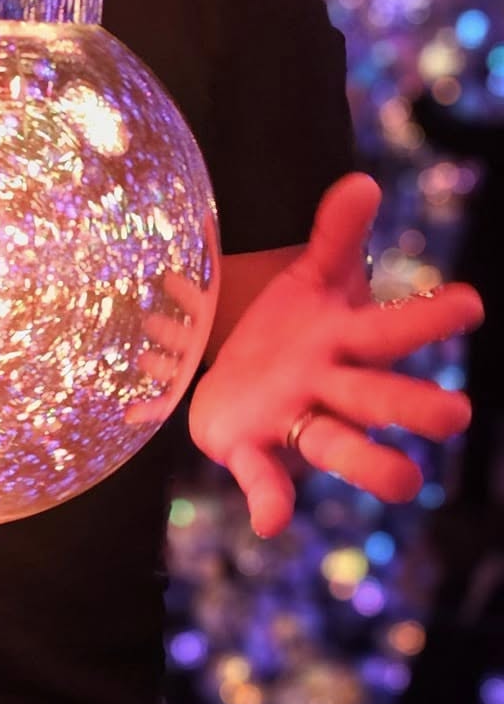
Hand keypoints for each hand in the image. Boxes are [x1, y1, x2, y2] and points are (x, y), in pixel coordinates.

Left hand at [189, 174, 482, 537]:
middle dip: (414, 405)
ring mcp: (294, 423)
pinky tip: (272, 522)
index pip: (394, 330)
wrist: (235, 374)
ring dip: (370, 463)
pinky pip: (265, 479)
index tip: (469, 302)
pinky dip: (271, 500)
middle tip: (457, 415)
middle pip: (378, 398)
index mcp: (349, 344)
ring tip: (406, 482)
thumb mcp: (313, 280)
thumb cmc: (294, 330)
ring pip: (337, 446)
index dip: (429, 318)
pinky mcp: (250, 449)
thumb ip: (336, 236)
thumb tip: (360, 181)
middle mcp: (332, 390)